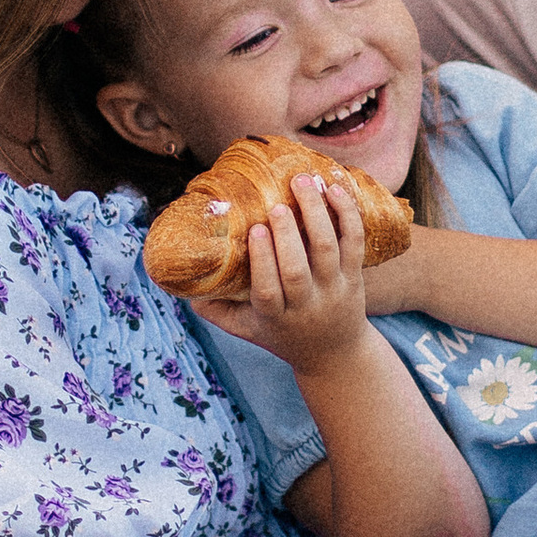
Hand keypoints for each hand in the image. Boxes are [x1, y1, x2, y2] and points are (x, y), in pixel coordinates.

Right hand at [197, 178, 375, 375]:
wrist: (335, 355)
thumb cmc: (283, 334)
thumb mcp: (247, 329)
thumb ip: (215, 310)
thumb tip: (181, 284)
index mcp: (276, 316)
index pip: (267, 290)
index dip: (262, 259)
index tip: (255, 230)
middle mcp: (306, 304)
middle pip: (297, 270)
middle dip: (287, 234)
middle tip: (277, 205)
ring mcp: (334, 290)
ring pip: (327, 249)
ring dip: (316, 213)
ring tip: (303, 182)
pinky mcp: (355, 277)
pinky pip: (355, 243)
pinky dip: (348, 215)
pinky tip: (335, 189)